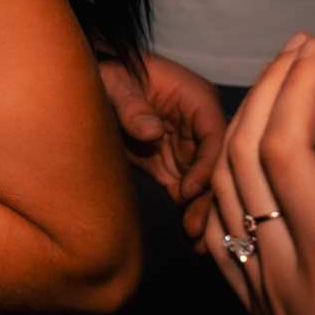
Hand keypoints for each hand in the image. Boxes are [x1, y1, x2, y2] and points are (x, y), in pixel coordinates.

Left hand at [99, 52, 226, 237]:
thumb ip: (131, 105)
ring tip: (198, 243)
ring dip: (204, 213)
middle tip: (198, 231)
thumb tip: (152, 132)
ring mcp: (189, 148)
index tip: (190, 189)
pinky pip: (188, 193)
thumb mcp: (115, 81)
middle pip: (217, 166)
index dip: (207, 163)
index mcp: (196, 99)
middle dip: (210, 199)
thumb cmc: (110, 72)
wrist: (97, 79)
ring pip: (206, 185)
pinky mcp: (173, 166)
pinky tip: (193, 238)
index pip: (214, 134)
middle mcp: (200, 126)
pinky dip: (189, 213)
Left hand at [203, 33, 314, 314]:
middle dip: (267, 87)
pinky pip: (220, 225)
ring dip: (244, 123)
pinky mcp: (255, 309)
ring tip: (276, 84)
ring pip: (224, 185)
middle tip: (300, 46)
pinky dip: (226, 175)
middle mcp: (285, 271)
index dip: (295, 92)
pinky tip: (246, 163)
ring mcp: (261, 289)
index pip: (290, 157)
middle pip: (247, 155)